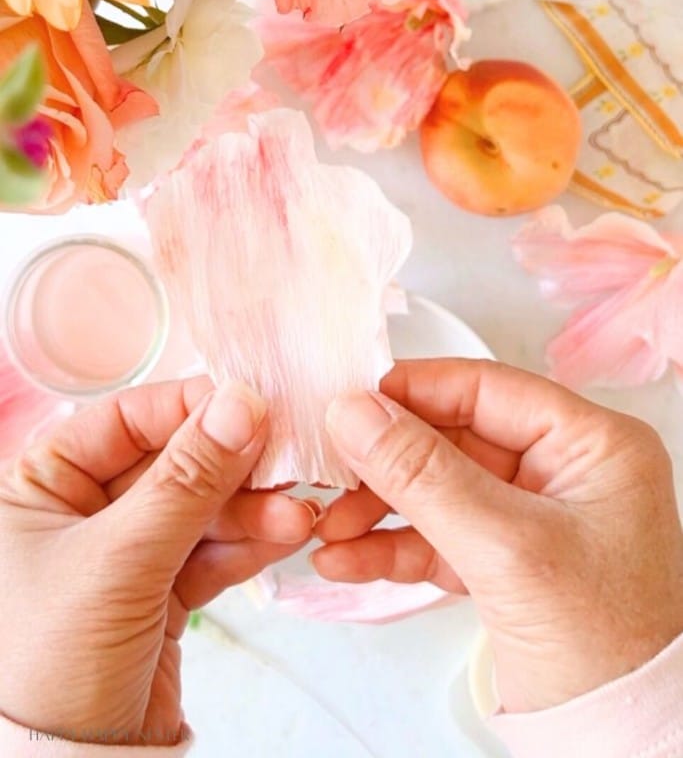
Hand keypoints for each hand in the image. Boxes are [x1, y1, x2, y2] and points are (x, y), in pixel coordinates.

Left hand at [0, 379, 316, 745]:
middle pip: (174, 463)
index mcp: (43, 484)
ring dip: (252, 511)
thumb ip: (186, 480)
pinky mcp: (160, 593)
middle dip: (233, 467)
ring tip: (298, 516)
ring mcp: (125, 553)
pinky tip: (287, 537)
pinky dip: (249, 546)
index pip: (126, 420)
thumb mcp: (117, 560)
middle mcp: (81, 511)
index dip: (190, 409)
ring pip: (201, 509)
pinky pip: (211, 553)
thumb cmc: (49, 664)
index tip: (252, 403)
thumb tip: (242, 404)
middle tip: (287, 464)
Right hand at [315, 359, 682, 713]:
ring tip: (326, 527)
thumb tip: (355, 412)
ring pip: (436, 488)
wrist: (619, 741)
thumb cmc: (605, 649)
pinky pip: (437, 536)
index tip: (347, 401)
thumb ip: (424, 474)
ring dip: (377, 508)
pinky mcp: (503, 563)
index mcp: (590, 444)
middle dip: (383, 461)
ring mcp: (530, 517)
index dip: (412, 390)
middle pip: (451, 438)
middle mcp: (562, 470)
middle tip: (327, 471)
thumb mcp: (507, 549)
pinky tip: (346, 560)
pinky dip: (390, 548)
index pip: (486, 389)